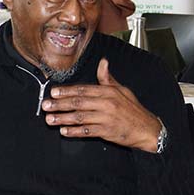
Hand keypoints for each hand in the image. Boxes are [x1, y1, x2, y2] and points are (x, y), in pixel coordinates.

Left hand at [40, 58, 161, 152]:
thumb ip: (108, 78)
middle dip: (59, 104)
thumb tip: (103, 62)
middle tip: (46, 105)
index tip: (53, 92)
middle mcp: (106, 104)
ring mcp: (106, 118)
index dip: (67, 91)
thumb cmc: (133, 110)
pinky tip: (64, 132)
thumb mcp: (122, 90)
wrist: (147, 129)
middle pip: (78, 103)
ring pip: (80, 118)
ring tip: (50, 119)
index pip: (83, 90)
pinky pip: (87, 132)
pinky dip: (74, 132)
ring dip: (63, 119)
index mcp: (108, 92)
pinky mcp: (107, 132)